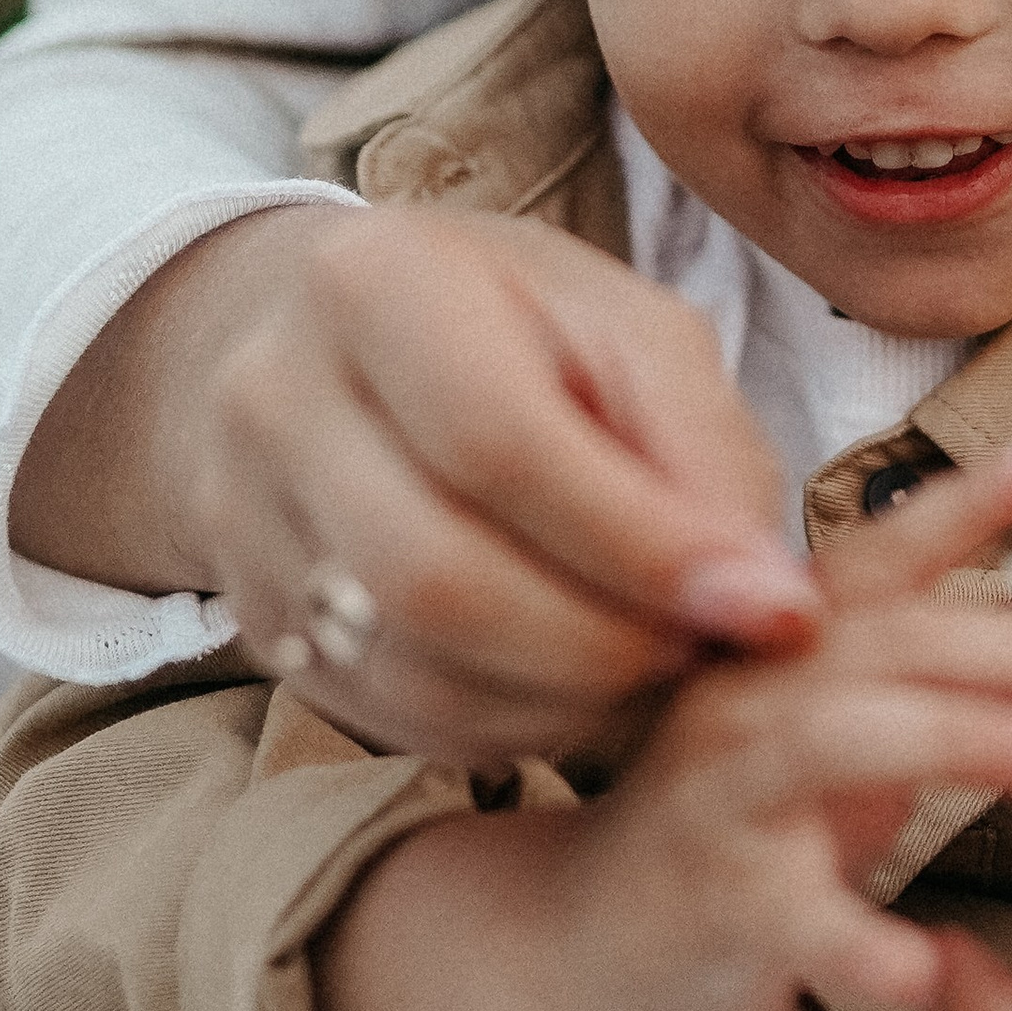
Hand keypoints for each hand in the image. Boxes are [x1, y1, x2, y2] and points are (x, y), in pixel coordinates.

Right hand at [13, 200, 823, 766]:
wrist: (327, 335)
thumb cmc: (514, 322)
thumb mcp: (627, 329)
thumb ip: (704, 448)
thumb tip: (766, 604)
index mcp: (374, 283)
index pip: (500, 444)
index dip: (642, 546)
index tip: (767, 608)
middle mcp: (275, 398)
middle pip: (435, 577)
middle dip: (604, 646)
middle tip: (708, 654)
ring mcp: (244, 518)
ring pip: (407, 667)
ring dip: (565, 701)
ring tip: (658, 671)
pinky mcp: (253, 617)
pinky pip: (387, 712)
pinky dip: (508, 726)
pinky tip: (580, 693)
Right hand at [568, 443, 1011, 1010]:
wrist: (587, 941)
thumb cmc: (746, 825)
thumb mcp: (834, 731)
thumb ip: (926, 681)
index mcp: (789, 648)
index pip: (880, 559)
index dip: (960, 505)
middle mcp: (751, 696)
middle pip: (890, 641)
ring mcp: (723, 793)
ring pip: (836, 738)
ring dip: (952, 734)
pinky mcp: (712, 905)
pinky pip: (794, 919)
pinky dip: (860, 940)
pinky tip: (928, 971)